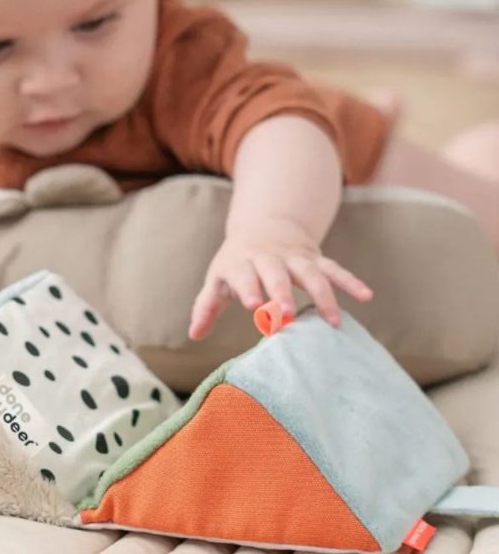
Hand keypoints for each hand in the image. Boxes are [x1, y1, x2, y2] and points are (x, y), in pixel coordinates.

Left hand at [189, 216, 372, 339]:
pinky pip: (334, 269)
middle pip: (276, 273)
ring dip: (322, 294)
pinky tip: (366, 296)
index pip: (243, 274)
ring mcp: (294, 258)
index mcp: (241, 263)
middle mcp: (268, 258)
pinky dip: (350, 281)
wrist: (263, 226)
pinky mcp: (315, 259)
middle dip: (282, 291)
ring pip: (310, 272)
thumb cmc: (236, 262)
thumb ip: (207, 305)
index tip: (254, 305)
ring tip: (334, 321)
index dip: (249, 287)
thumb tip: (194, 333)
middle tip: (286, 314)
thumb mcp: (219, 278)